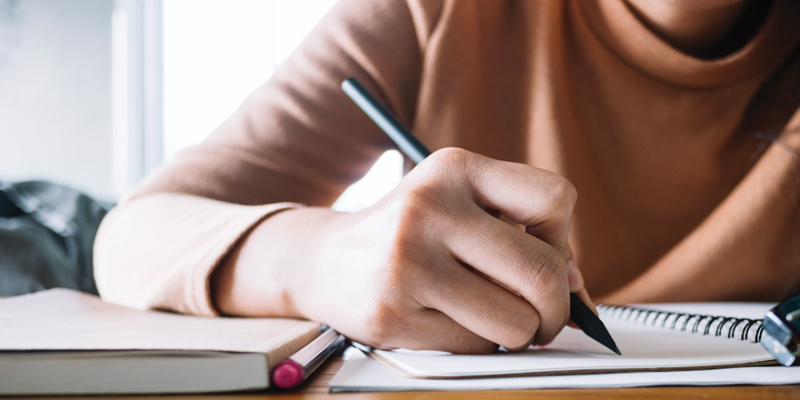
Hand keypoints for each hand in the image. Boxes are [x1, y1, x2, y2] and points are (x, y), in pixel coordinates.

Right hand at [213, 148, 589, 352]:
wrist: (322, 258)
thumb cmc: (408, 233)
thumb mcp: (458, 206)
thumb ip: (519, 234)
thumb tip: (576, 288)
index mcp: (453, 168)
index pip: (554, 198)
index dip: (564, 239)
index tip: (548, 258)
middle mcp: (428, 207)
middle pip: (542, 271)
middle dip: (558, 308)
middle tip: (547, 317)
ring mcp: (406, 262)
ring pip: (514, 321)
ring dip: (519, 332)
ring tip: (495, 318)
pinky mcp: (390, 312)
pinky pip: (472, 345)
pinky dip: (474, 342)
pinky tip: (446, 321)